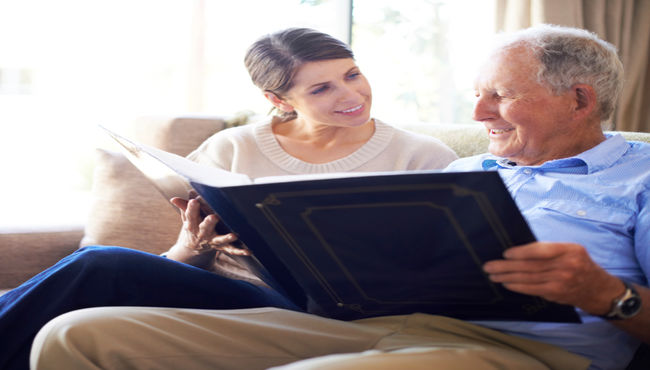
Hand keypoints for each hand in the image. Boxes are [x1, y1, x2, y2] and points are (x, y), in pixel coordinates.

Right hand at [165, 196, 238, 269]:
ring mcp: (213, 241)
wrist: (194, 246)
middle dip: (209, 223)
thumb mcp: (187, 217)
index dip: (191, 209)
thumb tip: (174, 199)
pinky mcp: (222, 247)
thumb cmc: (194, 225)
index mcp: (192, 225)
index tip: (194, 201)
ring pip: (220, 240)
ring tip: (233, 235)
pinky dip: (240, 251)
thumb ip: (184, 207)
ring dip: (226, 238)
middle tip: (213, 217)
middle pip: (205, 228)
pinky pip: (231, 250)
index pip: (190, 216)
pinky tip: (248, 251)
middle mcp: (203, 234)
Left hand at [483, 241, 623, 314]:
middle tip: (489, 265)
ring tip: (492, 275)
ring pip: (529, 278)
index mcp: (569, 250)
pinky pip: (533, 289)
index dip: (521, 252)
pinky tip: (506, 283)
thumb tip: (519, 250)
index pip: (541, 250)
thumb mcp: (571, 250)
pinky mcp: (556, 293)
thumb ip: (550, 249)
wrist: (597, 289)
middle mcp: (566, 266)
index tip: (506, 253)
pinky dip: (517, 286)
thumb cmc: (579, 264)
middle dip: (506, 266)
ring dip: (507, 276)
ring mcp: (562, 281)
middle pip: (531, 265)